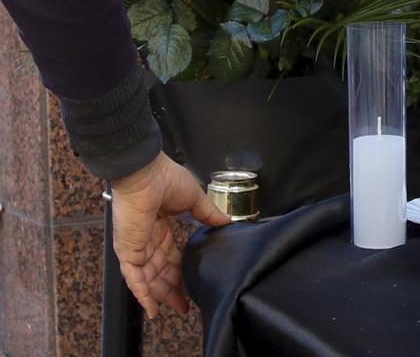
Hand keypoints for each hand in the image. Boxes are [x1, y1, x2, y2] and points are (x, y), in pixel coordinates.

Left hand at [110, 152, 230, 317]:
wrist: (145, 174)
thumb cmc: (165, 179)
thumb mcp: (194, 199)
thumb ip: (208, 213)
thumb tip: (227, 221)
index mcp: (159, 227)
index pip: (170, 255)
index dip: (181, 270)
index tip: (192, 282)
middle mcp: (145, 240)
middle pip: (160, 272)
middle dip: (173, 288)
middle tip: (186, 304)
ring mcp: (135, 247)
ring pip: (148, 279)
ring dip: (161, 295)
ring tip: (178, 308)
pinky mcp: (128, 251)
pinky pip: (134, 279)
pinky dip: (143, 295)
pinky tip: (153, 309)